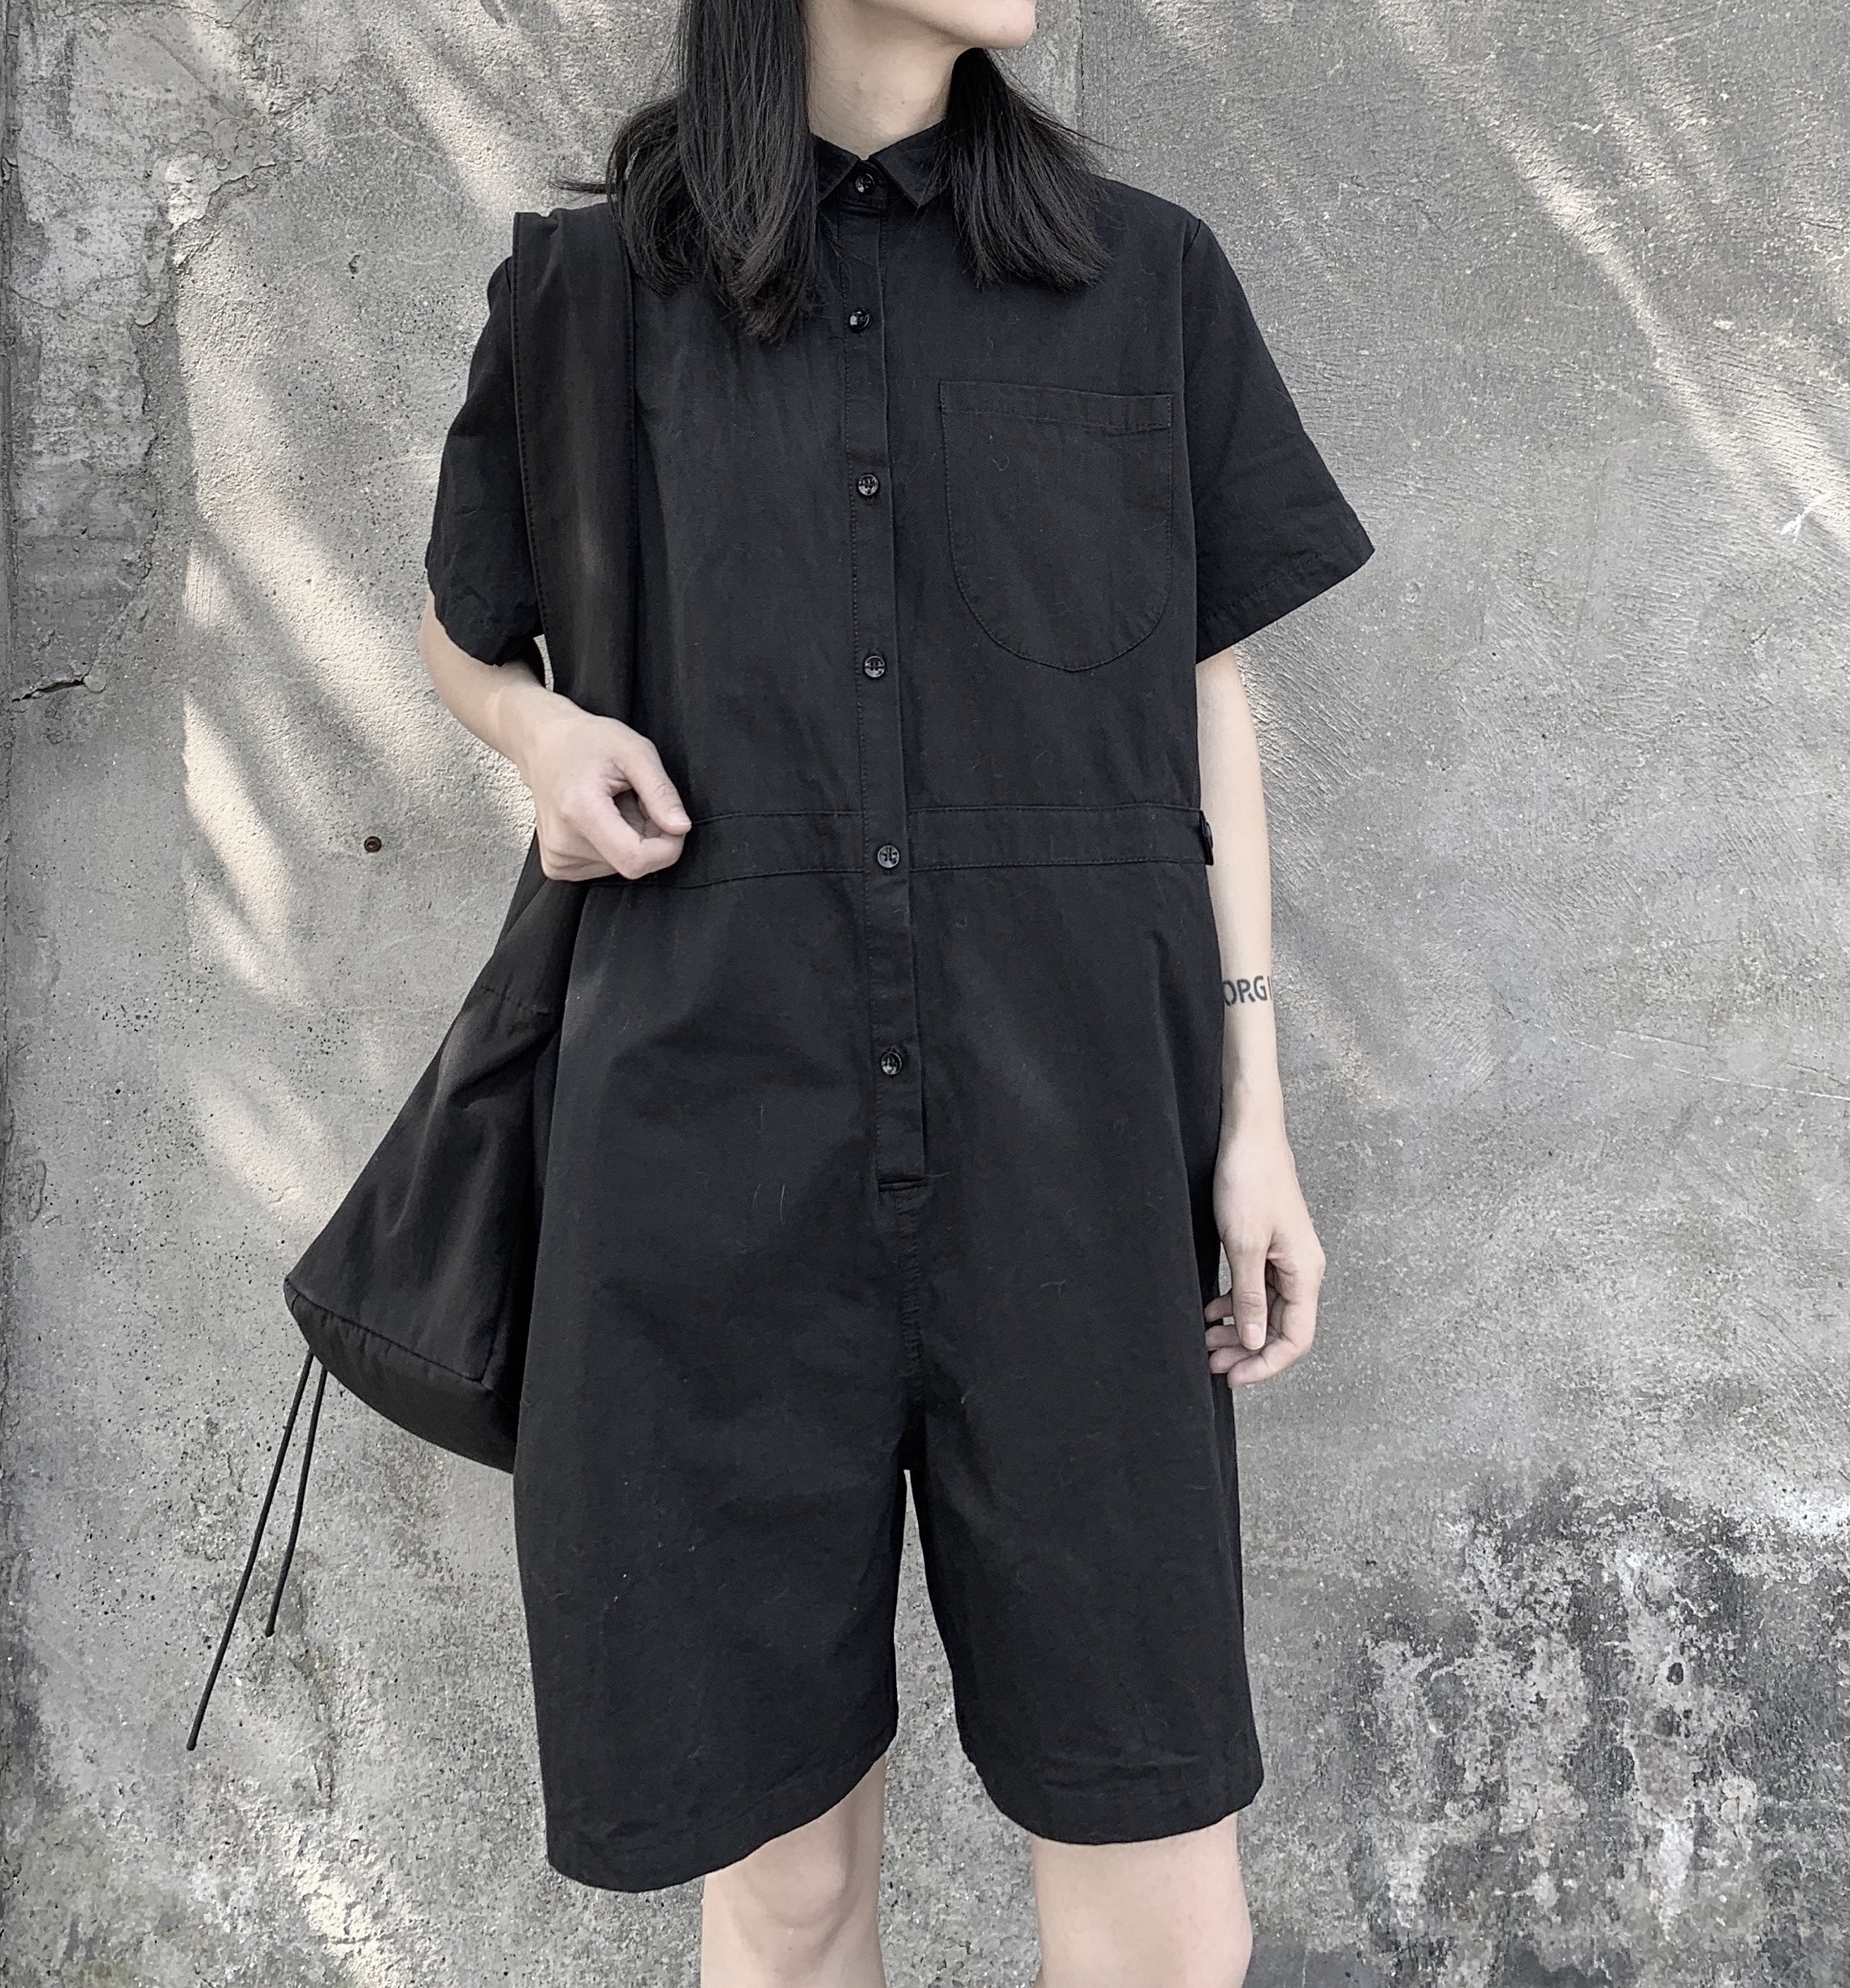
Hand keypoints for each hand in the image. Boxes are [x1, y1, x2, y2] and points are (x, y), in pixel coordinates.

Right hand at [513, 694, 691, 880]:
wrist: (544, 744)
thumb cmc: (586, 742)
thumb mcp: (635, 751)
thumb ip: (661, 792)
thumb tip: (680, 828)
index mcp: (579, 812)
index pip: (636, 861)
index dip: (666, 847)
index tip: (669, 821)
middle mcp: (562, 843)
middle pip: (632, 863)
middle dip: (648, 836)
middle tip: (634, 801)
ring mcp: (557, 858)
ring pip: (621, 865)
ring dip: (629, 838)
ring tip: (612, 805)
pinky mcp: (557, 866)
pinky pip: (605, 867)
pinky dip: (613, 845)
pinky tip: (601, 818)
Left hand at [1202, 1118, 1324, 1386]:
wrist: (1249, 1134)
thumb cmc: (1250, 1180)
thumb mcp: (1243, 1244)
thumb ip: (1249, 1297)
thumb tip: (1254, 1342)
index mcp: (1305, 1273)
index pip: (1295, 1339)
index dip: (1266, 1364)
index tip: (1234, 1377)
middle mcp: (1301, 1270)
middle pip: (1280, 1329)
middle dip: (1247, 1352)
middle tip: (1211, 1363)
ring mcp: (1285, 1259)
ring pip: (1265, 1311)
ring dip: (1238, 1331)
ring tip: (1206, 1342)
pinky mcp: (1268, 1247)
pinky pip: (1256, 1289)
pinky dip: (1235, 1305)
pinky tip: (1211, 1312)